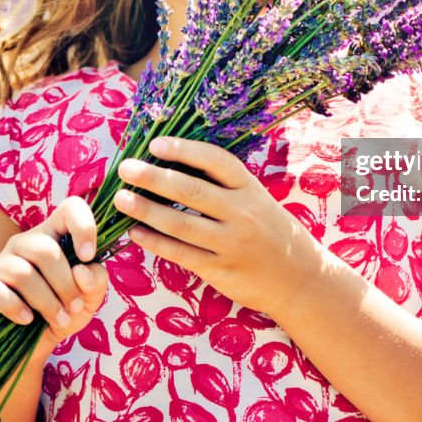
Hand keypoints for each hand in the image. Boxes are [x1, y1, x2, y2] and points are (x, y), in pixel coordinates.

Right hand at [0, 197, 108, 365]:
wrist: (37, 346)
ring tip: (59, 319)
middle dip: (65, 284)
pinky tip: (27, 320)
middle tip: (74, 307)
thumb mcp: (90, 297)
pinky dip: (15, 308)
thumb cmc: (66, 311)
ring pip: (22, 273)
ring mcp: (1, 264)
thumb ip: (96, 280)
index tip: (88, 256)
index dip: (83, 226)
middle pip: (45, 250)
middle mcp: (26, 243)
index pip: (70, 208)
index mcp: (55, 235)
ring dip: (46, 301)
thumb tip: (81, 271)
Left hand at [113, 135, 320, 317]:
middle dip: (153, 177)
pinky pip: (181, 254)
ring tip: (121, 199)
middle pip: (191, 190)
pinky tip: (135, 233)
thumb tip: (172, 165)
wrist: (300, 278)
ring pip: (181, 223)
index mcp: (250, 188)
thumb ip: (223, 185)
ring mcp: (232, 243)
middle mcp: (242, 213)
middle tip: (125, 168)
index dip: (184, 150)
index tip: (155, 143)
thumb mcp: (257, 200)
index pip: (215, 161)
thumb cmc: (270, 231)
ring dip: (146, 210)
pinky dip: (155, 242)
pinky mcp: (221, 270)